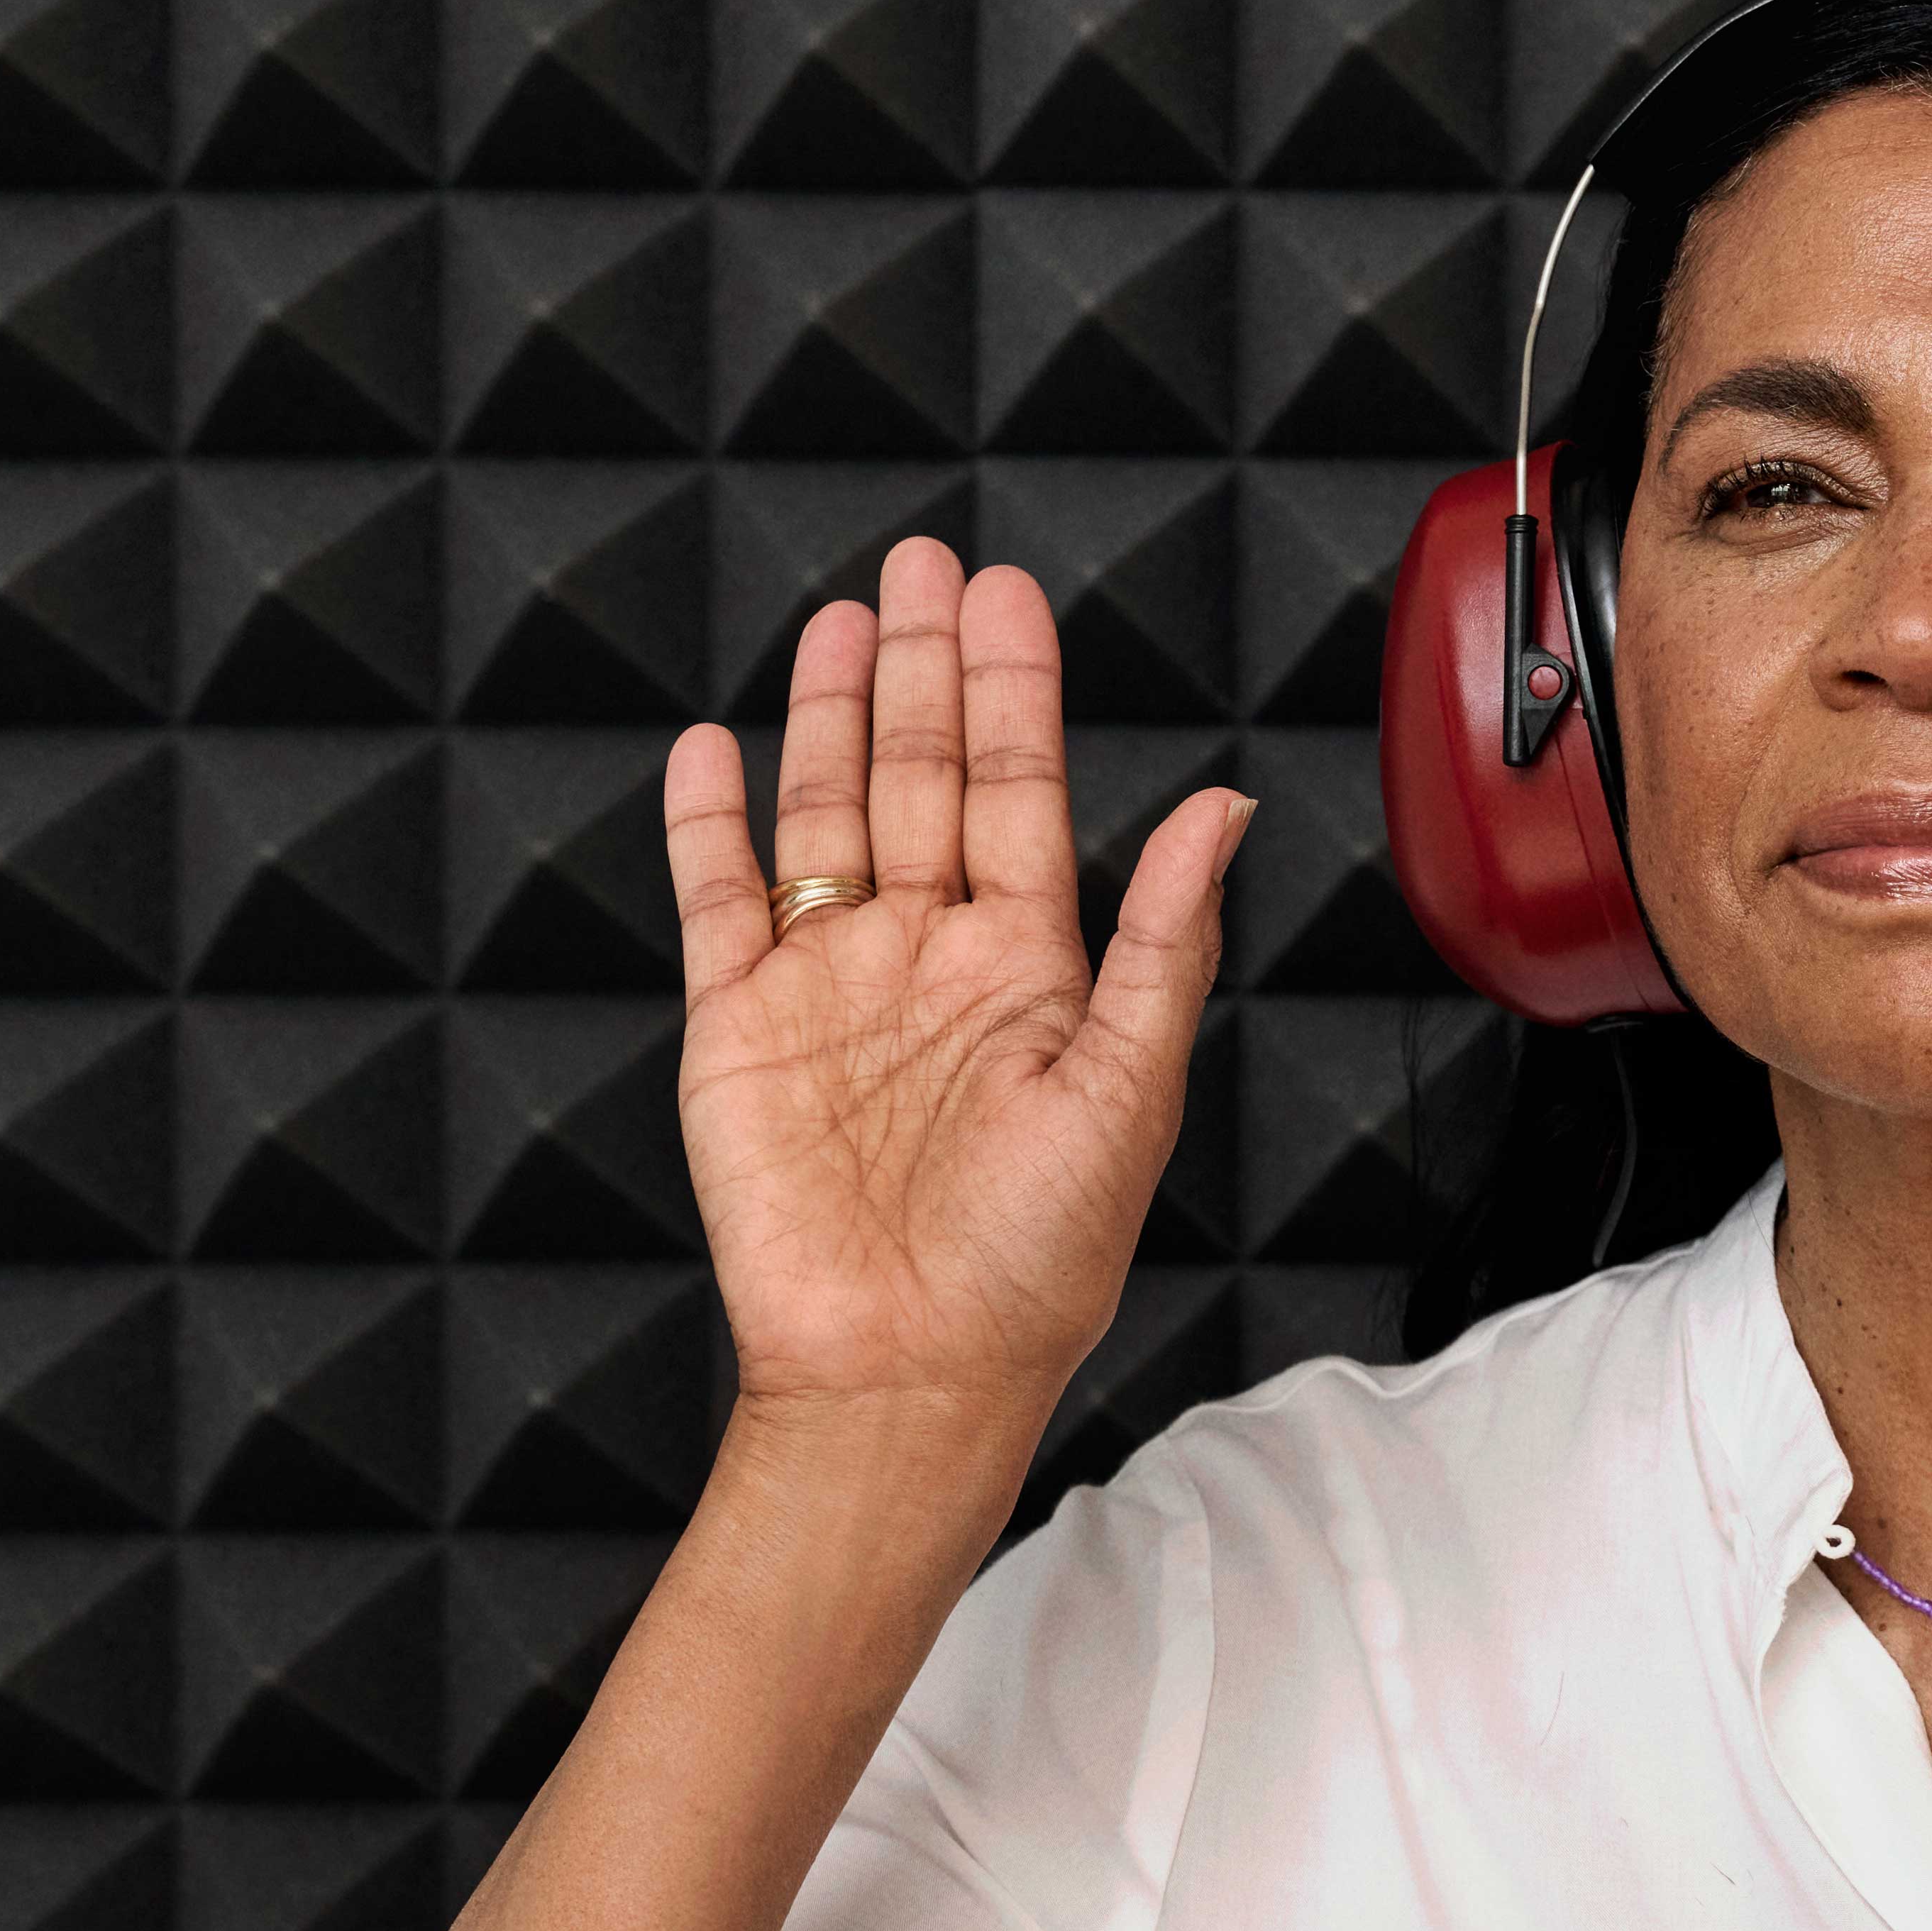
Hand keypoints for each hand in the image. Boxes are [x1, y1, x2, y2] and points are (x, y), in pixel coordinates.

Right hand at [663, 536, 1252, 1426]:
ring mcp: (830, 985)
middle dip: (924, 670)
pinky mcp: (738, 1028)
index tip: (1005, 597)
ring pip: (827, 814)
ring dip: (832, 718)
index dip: (1013, 693)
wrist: (909, 1368)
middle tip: (923, 562)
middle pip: (923, 779)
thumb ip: (1164, 938)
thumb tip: (1220, 806)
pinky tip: (714, 748)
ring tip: (842, 621)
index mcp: (1031, 969)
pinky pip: (721, 902)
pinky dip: (711, 825)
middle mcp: (929, 959)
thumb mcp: (1128, 1088)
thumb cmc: (1034, 1259)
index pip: (1019, 793)